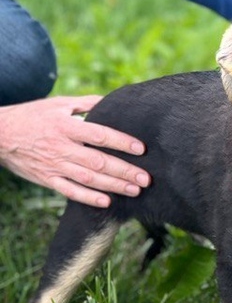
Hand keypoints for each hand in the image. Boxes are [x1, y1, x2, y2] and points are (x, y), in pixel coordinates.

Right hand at [0, 96, 150, 206]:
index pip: (99, 135)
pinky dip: (88, 198)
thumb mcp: (59, 104)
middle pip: (98, 161)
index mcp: (66, 126)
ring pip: (88, 178)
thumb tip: (112, 100)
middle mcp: (62, 147)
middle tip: (147, 178)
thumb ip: (87, 103)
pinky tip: (106, 202)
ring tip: (135, 190)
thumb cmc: (34, 116)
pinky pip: (70, 191)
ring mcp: (54, 165)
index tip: (141, 149)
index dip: (121, 142)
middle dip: (124, 171)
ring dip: (113, 186)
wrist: (0, 134)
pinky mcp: (47, 179)